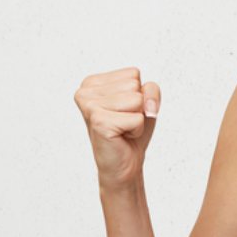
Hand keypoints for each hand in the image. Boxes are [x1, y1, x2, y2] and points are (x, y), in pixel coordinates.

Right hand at [74, 67, 160, 190]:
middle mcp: (85, 91)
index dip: (138, 94)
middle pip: (135, 85)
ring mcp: (90, 106)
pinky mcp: (99, 122)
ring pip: (137, 100)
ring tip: (122, 128)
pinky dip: (136, 130)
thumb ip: (151, 90)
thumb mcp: (146, 102)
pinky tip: (121, 136)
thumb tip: (147, 106)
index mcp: (92, 82)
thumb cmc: (131, 131)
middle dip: (138, 107)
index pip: (133, 74)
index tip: (123, 110)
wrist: (124, 163)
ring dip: (137, 118)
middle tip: (123, 122)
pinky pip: (137, 119)